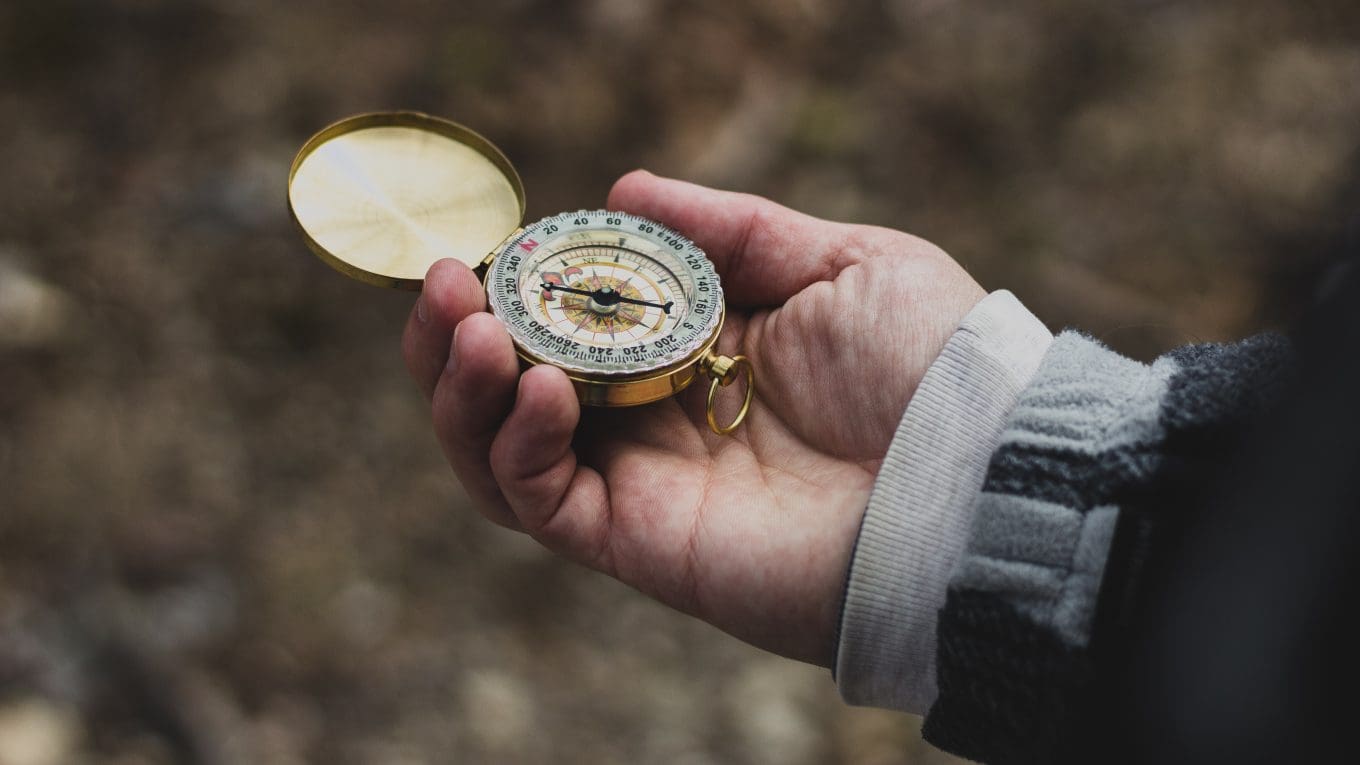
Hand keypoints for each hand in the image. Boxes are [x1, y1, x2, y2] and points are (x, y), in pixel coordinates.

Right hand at [402, 171, 983, 665]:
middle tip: (444, 282)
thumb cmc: (926, 366)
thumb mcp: (839, 261)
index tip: (495, 242)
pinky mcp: (636, 542)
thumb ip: (729, 229)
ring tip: (470, 326)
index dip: (521, 284)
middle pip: (514, 388)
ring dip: (462, 389)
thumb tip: (625, 192)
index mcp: (694, 352)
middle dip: (461, 334)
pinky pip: (538, 502)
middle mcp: (653, 419)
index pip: (574, 321)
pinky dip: (513, 444)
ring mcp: (640, 483)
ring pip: (501, 451)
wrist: (970, 478)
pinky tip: (535, 386)